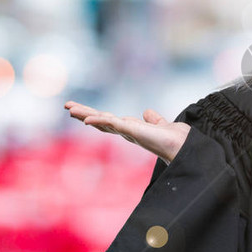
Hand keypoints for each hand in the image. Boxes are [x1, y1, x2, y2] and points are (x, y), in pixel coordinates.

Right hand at [65, 101, 190, 165]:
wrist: (184, 145)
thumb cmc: (174, 139)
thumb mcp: (160, 125)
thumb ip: (154, 120)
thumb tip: (147, 112)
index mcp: (131, 129)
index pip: (108, 121)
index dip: (94, 116)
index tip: (80, 110)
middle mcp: (127, 131)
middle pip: (100, 121)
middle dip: (84, 114)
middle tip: (67, 106)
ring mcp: (128, 132)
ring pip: (102, 122)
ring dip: (86, 115)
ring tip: (70, 108)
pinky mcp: (133, 131)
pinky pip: (113, 124)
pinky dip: (100, 121)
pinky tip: (88, 119)